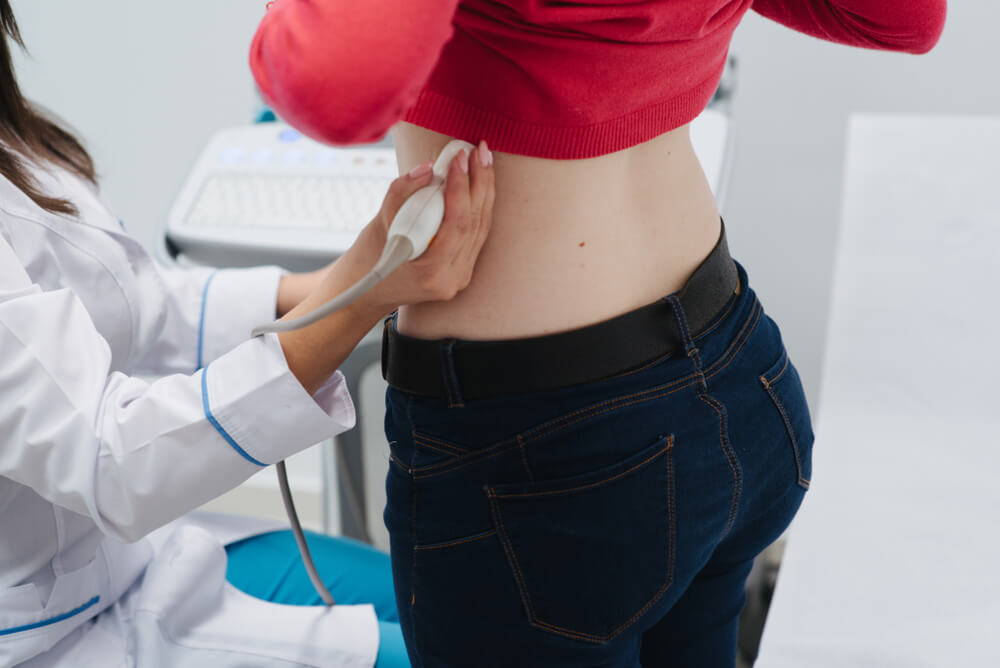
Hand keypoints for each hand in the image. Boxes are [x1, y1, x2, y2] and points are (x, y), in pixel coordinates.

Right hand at [275, 141, 494, 394]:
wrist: (363, 295)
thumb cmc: (366, 262)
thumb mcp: (378, 225)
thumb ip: (401, 194)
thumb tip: (427, 168)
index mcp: (432, 274)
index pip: (458, 223)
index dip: (461, 186)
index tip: (459, 157)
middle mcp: (452, 280)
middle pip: (476, 224)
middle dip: (480, 182)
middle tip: (479, 150)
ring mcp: (460, 278)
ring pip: (481, 228)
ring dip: (484, 190)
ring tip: (482, 159)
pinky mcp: (461, 271)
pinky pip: (476, 234)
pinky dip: (478, 206)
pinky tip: (479, 182)